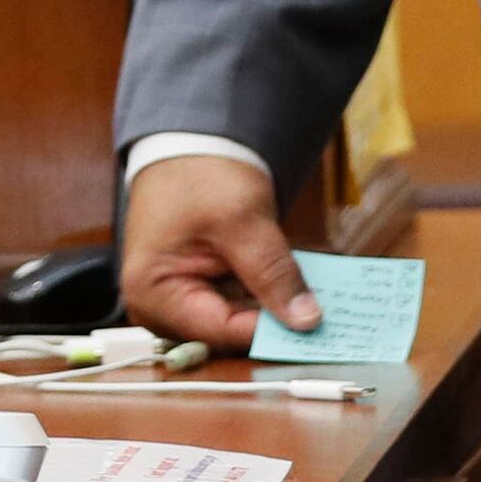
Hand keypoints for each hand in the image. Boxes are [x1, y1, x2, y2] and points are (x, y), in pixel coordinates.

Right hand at [118, 154, 321, 353]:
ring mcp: (181, 301)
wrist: (192, 148)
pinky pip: (239, 306)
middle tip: (327, 321)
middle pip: (227, 333)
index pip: (219, 331)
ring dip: (275, 312)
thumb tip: (306, 320)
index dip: (269, 333)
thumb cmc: (200, 175)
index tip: (316, 330)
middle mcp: (160, 307)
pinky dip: (267, 298)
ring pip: (238, 322)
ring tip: (320, 304)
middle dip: (274, 324)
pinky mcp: (202, 291)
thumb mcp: (242, 221)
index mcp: (153, 293)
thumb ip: (274, 273)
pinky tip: (300, 292)